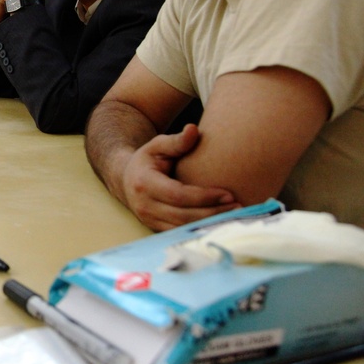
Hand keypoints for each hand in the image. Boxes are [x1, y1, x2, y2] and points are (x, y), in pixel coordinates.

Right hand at [119, 125, 241, 230]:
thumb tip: (193, 130)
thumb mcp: (158, 146)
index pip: (178, 195)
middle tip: (238, 206)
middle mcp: (144, 205)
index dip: (204, 197)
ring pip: (183, 228)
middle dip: (213, 213)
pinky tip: (219, 223)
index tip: (228, 194)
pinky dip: (201, 230)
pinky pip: (181, 233)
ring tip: (233, 215)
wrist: (125, 179)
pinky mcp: (156, 229)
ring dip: (210, 224)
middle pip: (183, 216)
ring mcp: (148, 220)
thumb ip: (176, 141)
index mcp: (144, 183)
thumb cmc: (148, 160)